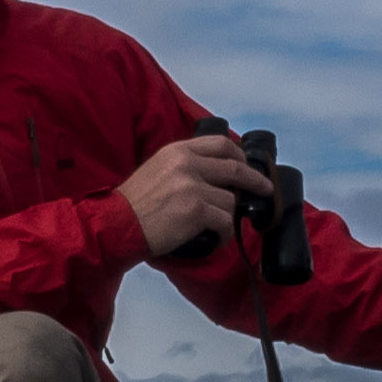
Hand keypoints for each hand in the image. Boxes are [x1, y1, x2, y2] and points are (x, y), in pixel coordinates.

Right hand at [120, 131, 274, 262]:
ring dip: (228, 216)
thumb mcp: (157, 169)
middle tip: (264, 190)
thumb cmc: (134, 203)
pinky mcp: (196, 210)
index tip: (247, 165)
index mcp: (177, 151)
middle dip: (255, 181)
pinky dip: (224, 233)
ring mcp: (192, 186)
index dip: (240, 155)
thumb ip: (184, 166)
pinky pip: (224, 221)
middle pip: (235, 168)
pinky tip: (215, 237)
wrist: (116, 224)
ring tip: (217, 225)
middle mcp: (186, 163)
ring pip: (231, 200)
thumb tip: (216, 175)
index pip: (220, 144)